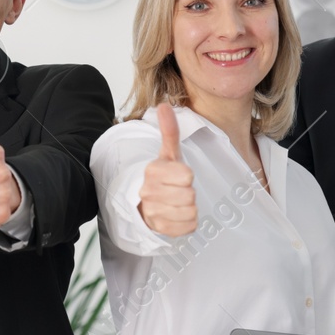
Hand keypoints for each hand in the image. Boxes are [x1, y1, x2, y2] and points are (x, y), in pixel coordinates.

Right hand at [138, 103, 197, 236]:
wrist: (145, 204)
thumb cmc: (162, 177)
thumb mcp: (168, 154)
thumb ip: (169, 131)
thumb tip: (164, 106)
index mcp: (152, 171)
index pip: (187, 176)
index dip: (187, 176)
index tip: (178, 175)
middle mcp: (149, 192)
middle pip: (189, 195)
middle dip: (189, 193)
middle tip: (178, 190)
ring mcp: (153, 212)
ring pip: (190, 211)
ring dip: (189, 208)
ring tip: (178, 202)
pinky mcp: (160, 229)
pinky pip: (188, 227)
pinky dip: (188, 222)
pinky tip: (177, 215)